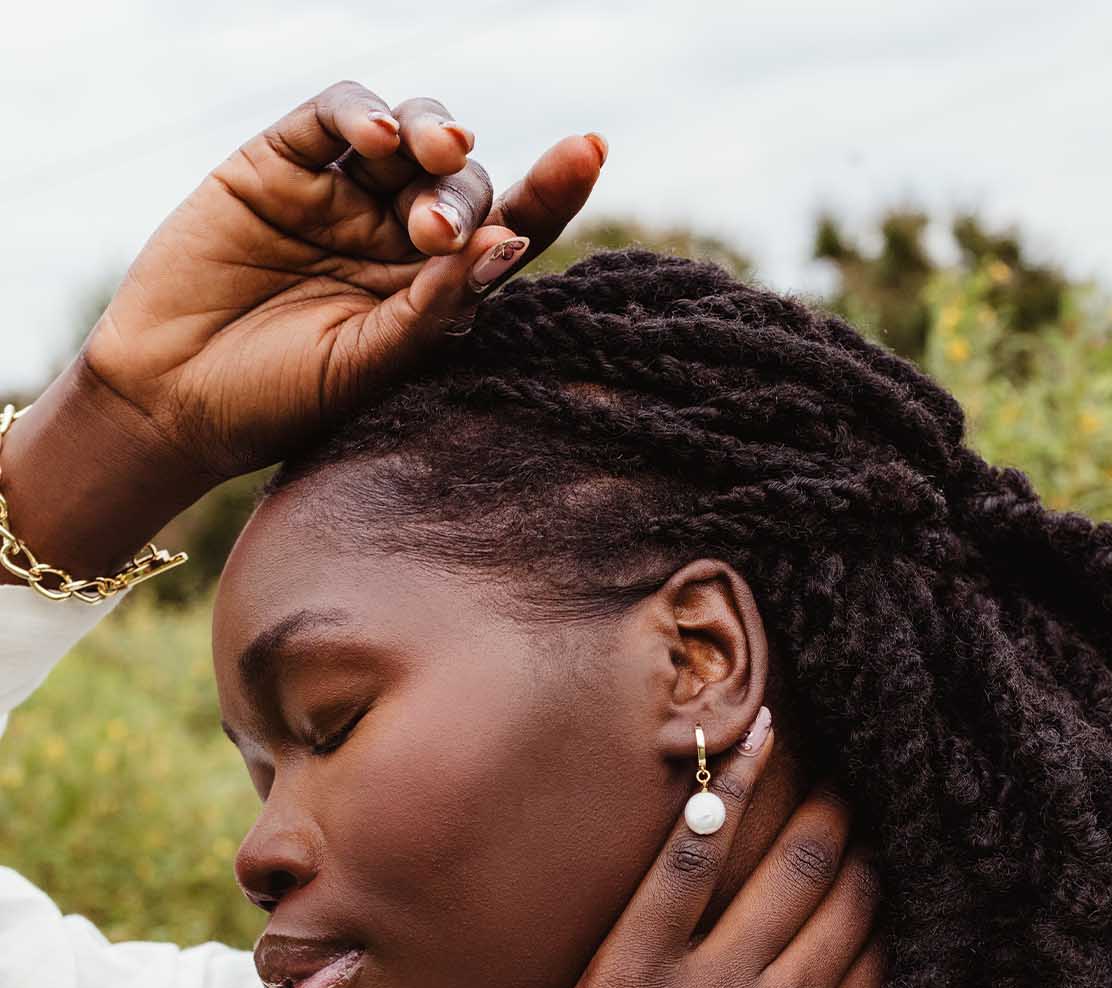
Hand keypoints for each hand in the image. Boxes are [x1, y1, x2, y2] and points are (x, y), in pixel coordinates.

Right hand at [80, 79, 605, 480]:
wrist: (171, 399)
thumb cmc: (279, 401)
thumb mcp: (369, 366)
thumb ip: (435, 309)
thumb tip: (510, 246)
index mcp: (434, 293)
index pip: (510, 232)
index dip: (552, 191)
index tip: (588, 150)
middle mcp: (396, 239)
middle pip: (464, 183)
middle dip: (462, 196)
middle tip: (437, 236)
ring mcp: (342, 196)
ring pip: (412, 134)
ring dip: (433, 134)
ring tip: (431, 154)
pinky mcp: (283, 162)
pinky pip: (337, 115)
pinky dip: (362, 110)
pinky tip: (378, 131)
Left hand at [482, 720, 960, 987]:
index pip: (885, 947)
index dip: (899, 894)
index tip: (905, 849)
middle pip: (844, 897)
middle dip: (868, 835)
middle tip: (878, 778)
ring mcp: (706, 985)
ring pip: (783, 869)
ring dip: (815, 803)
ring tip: (836, 752)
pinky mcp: (630, 972)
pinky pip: (683, 867)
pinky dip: (721, 799)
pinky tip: (749, 741)